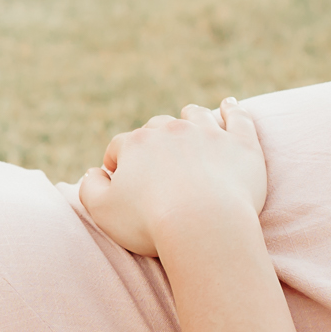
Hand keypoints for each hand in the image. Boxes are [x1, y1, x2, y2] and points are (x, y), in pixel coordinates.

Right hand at [79, 100, 266, 257]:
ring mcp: (208, 133)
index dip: (117, 162)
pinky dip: (232, 109)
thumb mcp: (103, 212)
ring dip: (189, 116)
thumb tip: (93, 172)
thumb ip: (90, 188)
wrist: (204, 226)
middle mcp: (170, 130)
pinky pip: (237, 118)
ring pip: (195, 115)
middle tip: (157, 161)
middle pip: (157, 127)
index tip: (120, 179)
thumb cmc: (150, 222)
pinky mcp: (240, 144)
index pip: (120, 147)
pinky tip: (229, 105)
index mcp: (136, 144)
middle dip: (153, 139)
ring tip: (189, 118)